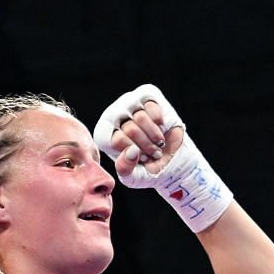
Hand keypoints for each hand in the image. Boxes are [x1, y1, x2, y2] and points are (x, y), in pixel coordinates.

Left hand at [92, 83, 233, 231]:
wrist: (169, 158)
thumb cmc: (146, 167)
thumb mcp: (132, 176)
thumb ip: (125, 168)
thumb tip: (132, 150)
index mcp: (104, 136)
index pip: (115, 140)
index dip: (133, 151)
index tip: (140, 158)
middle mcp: (112, 118)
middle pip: (129, 129)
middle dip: (146, 145)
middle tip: (153, 152)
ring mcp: (128, 105)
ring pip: (141, 117)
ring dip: (154, 135)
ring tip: (157, 142)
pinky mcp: (145, 97)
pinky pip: (152, 107)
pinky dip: (159, 121)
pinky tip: (160, 126)